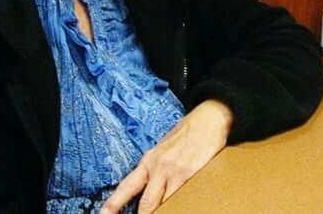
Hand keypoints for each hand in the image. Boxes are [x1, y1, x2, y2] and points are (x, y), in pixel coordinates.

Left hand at [100, 99, 232, 213]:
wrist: (209, 118)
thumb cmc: (187, 132)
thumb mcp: (164, 149)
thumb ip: (156, 168)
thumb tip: (150, 189)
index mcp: (149, 160)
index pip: (127, 186)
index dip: (113, 204)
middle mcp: (159, 167)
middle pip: (146, 204)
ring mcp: (175, 172)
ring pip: (164, 204)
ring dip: (163, 212)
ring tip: (164, 213)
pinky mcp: (191, 174)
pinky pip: (183, 198)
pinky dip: (181, 205)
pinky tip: (183, 207)